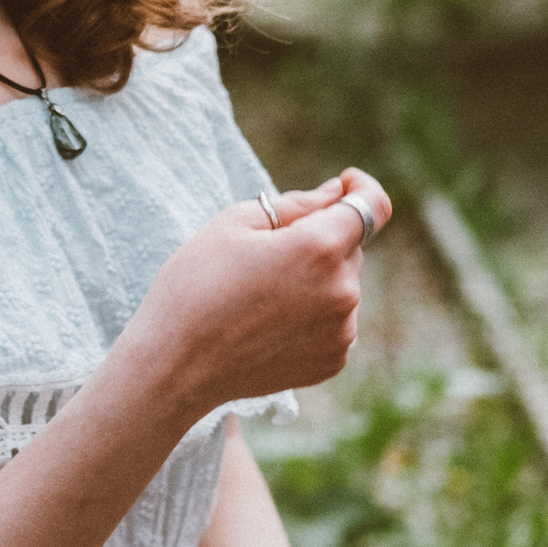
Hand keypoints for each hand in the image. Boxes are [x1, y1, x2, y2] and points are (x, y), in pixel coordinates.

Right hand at [118, 170, 393, 416]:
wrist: (176, 364)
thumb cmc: (195, 284)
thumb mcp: (233, 224)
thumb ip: (295, 204)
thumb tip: (336, 193)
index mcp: (319, 248)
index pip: (371, 205)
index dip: (361, 187)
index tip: (344, 183)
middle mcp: (342, 291)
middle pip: (348, 247)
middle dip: (319, 239)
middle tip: (263, 253)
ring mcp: (341, 332)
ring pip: (341, 285)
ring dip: (315, 278)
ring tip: (258, 293)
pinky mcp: (332, 361)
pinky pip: (333, 321)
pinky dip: (311, 313)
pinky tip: (267, 321)